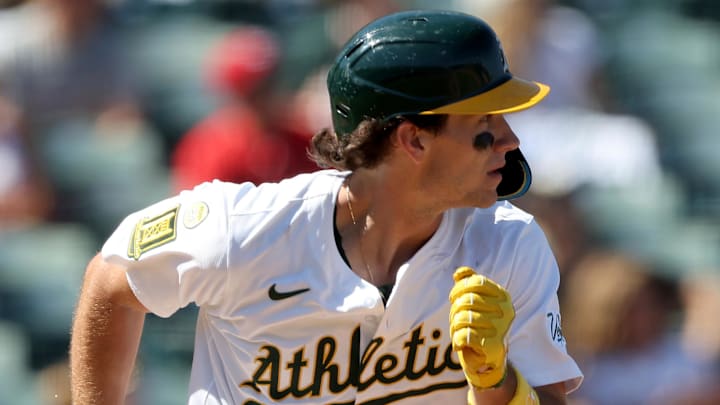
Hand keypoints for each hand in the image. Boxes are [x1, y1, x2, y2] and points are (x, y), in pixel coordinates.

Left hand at [449, 266, 514, 388]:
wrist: (486, 358)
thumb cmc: (478, 325)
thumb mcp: (473, 301)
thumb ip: (468, 283)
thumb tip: (459, 273)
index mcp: (503, 297)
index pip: (476, 281)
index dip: (460, 287)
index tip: (453, 297)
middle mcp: (506, 311)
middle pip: (467, 299)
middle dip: (455, 309)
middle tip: (457, 319)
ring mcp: (501, 328)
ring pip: (463, 318)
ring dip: (455, 326)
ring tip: (460, 332)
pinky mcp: (493, 346)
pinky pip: (464, 336)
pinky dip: (457, 340)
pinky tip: (461, 343)